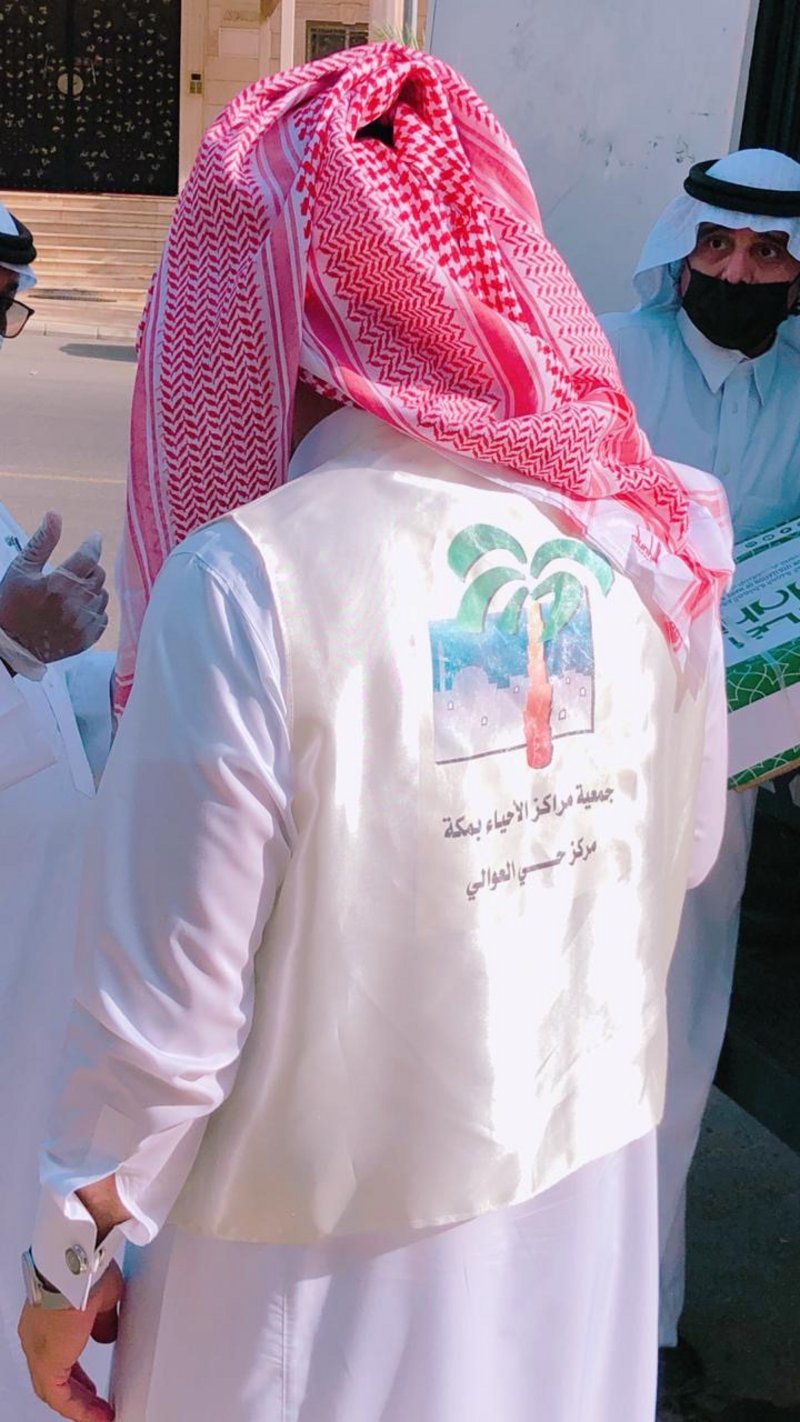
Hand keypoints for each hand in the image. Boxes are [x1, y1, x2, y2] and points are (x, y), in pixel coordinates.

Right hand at [0, 511, 108, 662]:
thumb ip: (42, 542)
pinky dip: (93, 612)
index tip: (95, 538)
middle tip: (71, 573)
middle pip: (99, 575)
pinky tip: (74, 612)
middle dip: (88, 570)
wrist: (10, 645)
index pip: (89, 557)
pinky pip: (102, 617)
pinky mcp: (86, 640)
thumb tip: (55, 515)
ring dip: (91, 591)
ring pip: (102, 596)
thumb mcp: (21, 569)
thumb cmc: (11, 603)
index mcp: (57, 585)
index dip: (93, 544)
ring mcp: (82, 625)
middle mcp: (74, 605)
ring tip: (69, 595)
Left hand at [18, 1260, 122, 1420]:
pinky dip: (79, 1409)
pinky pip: (60, 1398)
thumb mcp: (101, 1297)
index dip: (74, 1370)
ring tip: (99, 1415)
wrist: (75, 1264)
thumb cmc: (86, 1268)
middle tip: (93, 1403)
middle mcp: (36, 1336)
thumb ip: (102, 1320)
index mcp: (46, 1317)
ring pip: (54, 1389)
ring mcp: (37, 1349)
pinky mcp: (46, 1363)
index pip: (56, 1353)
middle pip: (52, 1376)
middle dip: (77, 1392)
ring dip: (79, 1404)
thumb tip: (107, 1334)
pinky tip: (96, 1415)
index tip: (87, 1381)